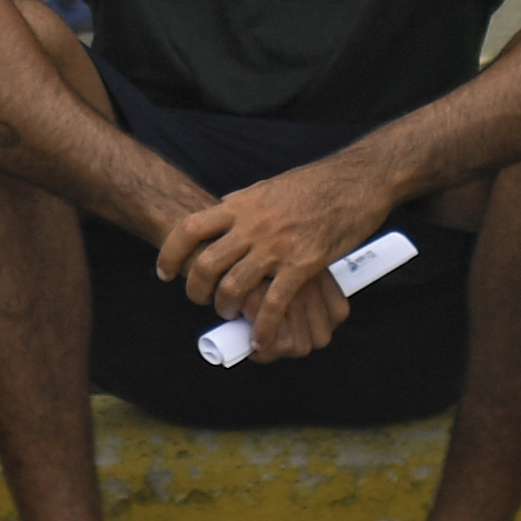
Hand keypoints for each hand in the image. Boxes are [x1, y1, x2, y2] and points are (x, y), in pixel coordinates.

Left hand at [155, 160, 400, 360]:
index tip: (165, 272)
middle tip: (200, 300)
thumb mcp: (267, 187)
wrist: (355, 181)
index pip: (189, 229)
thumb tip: (220, 212)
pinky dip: (263, 329)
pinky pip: (273, 305)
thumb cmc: (313, 184)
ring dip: (227, 308)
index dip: (170, 254)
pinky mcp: (303, 265)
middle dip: (196, 290)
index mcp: (240, 204)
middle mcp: (253, 226)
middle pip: (206, 264)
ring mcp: (277, 246)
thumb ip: (242, 204)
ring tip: (232, 315)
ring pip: (234, 287)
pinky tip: (260, 340)